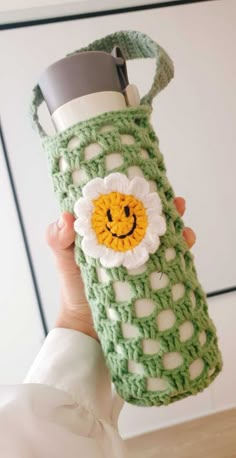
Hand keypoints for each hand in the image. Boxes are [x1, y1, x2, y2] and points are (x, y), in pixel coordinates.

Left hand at [46, 197, 195, 338]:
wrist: (86, 323)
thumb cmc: (74, 286)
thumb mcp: (62, 258)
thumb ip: (58, 238)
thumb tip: (66, 218)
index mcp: (107, 231)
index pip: (123, 206)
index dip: (135, 192)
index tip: (145, 183)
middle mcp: (127, 240)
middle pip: (149, 217)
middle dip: (164, 207)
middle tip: (175, 203)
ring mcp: (142, 257)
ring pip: (164, 235)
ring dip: (177, 226)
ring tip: (183, 225)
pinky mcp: (153, 274)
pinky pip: (171, 259)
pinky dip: (182, 250)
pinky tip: (186, 244)